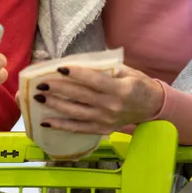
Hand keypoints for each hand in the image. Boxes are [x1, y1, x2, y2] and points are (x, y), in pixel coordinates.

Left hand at [31, 65, 163, 134]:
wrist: (152, 108)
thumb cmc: (139, 84)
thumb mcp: (127, 71)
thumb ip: (106, 68)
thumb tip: (80, 63)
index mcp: (120, 89)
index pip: (94, 80)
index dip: (76, 74)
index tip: (59, 68)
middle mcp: (112, 106)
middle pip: (81, 96)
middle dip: (59, 88)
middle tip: (40, 82)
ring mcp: (106, 120)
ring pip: (76, 112)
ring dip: (55, 104)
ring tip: (39, 97)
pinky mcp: (102, 129)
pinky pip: (79, 128)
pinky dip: (62, 125)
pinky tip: (46, 121)